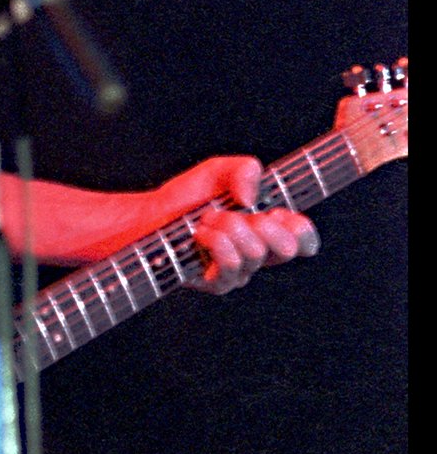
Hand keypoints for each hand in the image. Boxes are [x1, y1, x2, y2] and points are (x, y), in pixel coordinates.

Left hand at [155, 155, 320, 294]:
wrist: (149, 218)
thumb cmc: (186, 199)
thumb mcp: (217, 171)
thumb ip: (243, 170)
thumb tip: (252, 198)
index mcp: (267, 229)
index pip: (304, 240)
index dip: (300, 229)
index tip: (276, 213)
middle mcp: (257, 254)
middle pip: (288, 249)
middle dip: (264, 224)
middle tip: (237, 213)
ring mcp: (240, 271)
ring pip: (255, 251)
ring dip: (227, 226)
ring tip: (206, 220)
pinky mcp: (219, 283)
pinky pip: (232, 263)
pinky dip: (216, 241)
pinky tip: (200, 233)